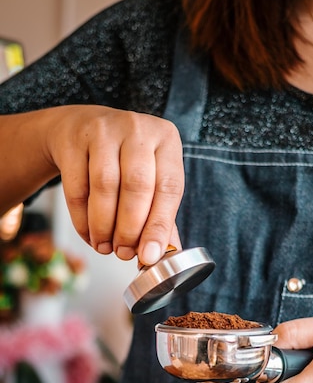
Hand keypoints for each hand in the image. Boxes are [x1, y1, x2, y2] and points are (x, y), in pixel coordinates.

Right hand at [45, 105, 183, 264]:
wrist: (80, 127)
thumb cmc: (126, 160)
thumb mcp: (152, 177)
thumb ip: (160, 215)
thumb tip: (160, 255)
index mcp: (166, 139)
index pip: (169, 187)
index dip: (159, 226)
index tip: (150, 255)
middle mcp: (137, 130)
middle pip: (137, 186)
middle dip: (130, 229)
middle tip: (124, 253)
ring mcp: (103, 131)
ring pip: (105, 187)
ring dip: (104, 226)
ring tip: (106, 247)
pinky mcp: (72, 140)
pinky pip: (76, 188)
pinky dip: (82, 219)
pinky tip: (89, 235)